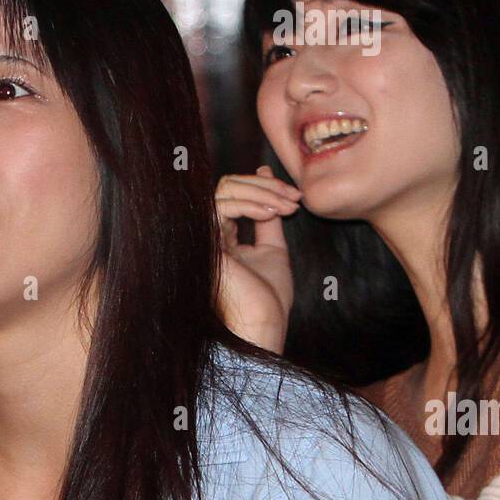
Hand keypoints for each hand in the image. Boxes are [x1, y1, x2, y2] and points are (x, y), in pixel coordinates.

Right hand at [215, 165, 299, 352]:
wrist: (263, 324)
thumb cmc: (269, 299)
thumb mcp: (274, 248)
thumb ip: (268, 217)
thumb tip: (266, 175)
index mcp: (224, 240)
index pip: (234, 196)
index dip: (264, 188)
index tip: (293, 197)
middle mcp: (211, 237)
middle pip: (227, 186)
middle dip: (265, 186)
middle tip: (293, 197)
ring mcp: (206, 239)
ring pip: (225, 190)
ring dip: (263, 192)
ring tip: (287, 206)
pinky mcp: (206, 242)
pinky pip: (222, 205)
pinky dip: (251, 203)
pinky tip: (271, 213)